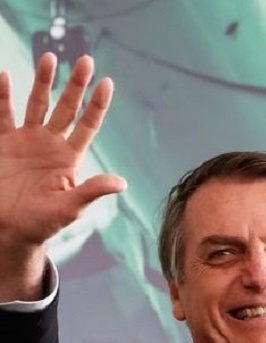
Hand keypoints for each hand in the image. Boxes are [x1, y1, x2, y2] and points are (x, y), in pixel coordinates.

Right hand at [0, 52, 125, 298]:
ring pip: (36, 104)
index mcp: (69, 158)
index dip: (97, 105)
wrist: (9, 230)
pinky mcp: (3, 144)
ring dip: (42, 81)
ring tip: (50, 57)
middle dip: (75, 84)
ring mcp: (26, 141)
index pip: (87, 125)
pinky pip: (3, 115)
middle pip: (66, 107)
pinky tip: (5, 76)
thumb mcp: (70, 208)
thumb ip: (92, 191)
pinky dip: (2, 96)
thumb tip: (121, 183)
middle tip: (86, 59)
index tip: (107, 82)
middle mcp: (50, 144)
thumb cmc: (42, 224)